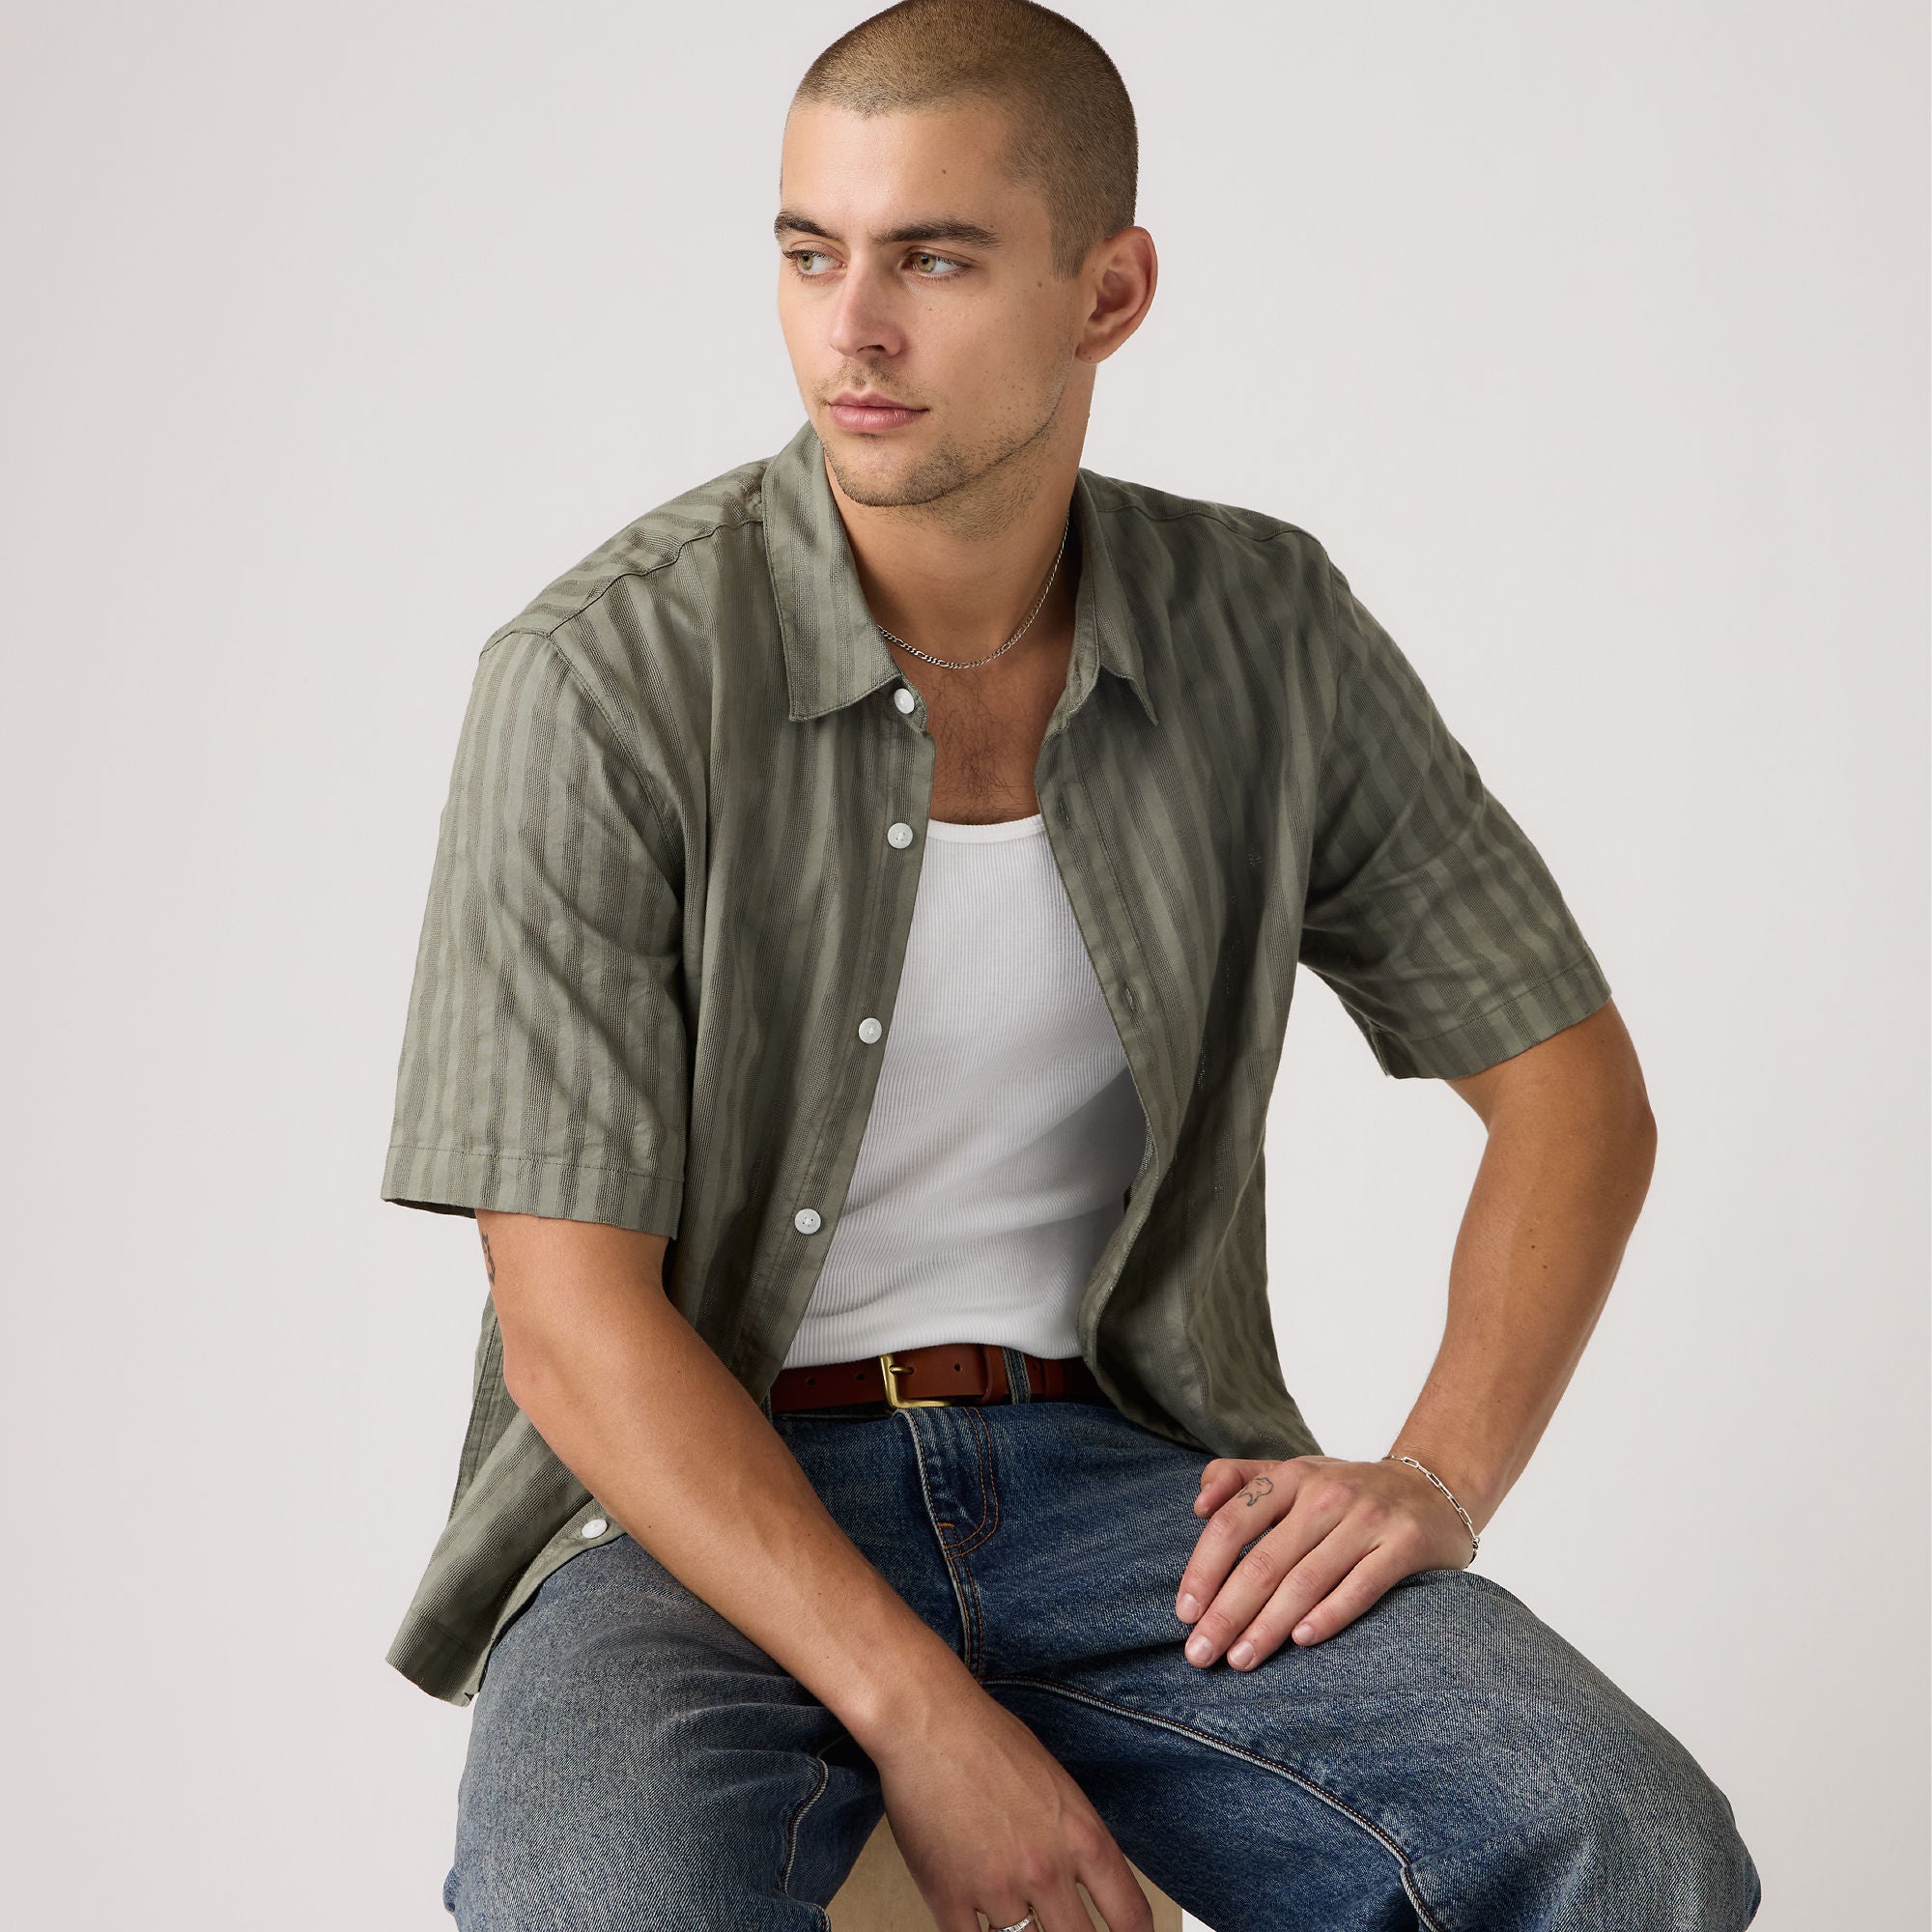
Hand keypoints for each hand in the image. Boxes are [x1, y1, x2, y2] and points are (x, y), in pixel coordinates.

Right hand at [869, 1685, 1155, 1931]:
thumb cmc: (987, 1737)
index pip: (1130, 1915)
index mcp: (1080, 1836)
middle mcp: (1046, 1869)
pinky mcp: (948, 1897)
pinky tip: (977, 1924)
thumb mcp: (1055, 1782)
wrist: (926, 1720)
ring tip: (1011, 1912)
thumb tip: (1080, 1878)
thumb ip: (1072, 1836)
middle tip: (1060, 1927)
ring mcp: (997, 1888)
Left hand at [1173, 1454, 1477, 1669]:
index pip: (1233, 1523)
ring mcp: (1367, 1519)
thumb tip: (1197, 1503)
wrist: (1434, 1488)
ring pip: (1306, 1579)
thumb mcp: (1296, 1471)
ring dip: (1268, 1625)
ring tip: (1240, 1659)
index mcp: (1291, 1476)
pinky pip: (1361, 1585)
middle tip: (1200, 1654)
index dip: (1205, 1569)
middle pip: (1264, 1560)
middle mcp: (1325, 1494)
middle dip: (1227, 1612)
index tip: (1184, 1612)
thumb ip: (1241, 1478)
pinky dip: (1330, 1613)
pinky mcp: (1404, 1544)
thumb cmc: (1348, 1490)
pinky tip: (1302, 1640)